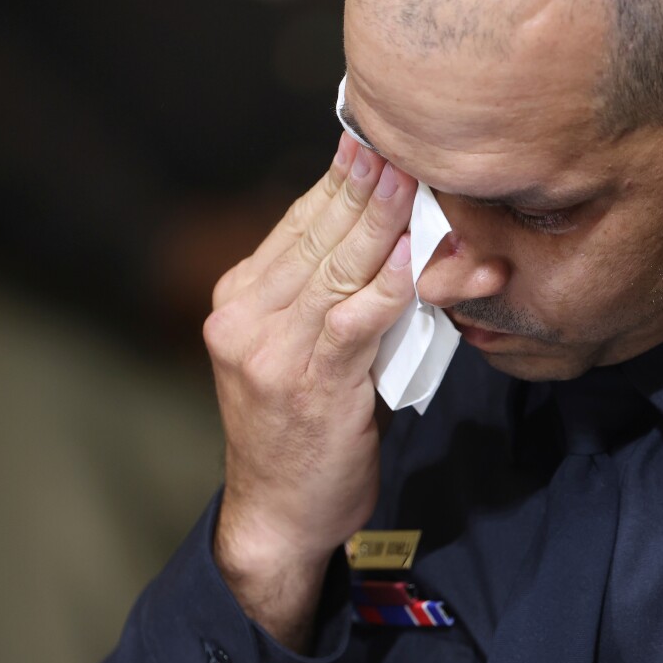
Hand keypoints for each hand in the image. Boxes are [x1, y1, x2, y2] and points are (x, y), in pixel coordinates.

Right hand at [204, 134, 416, 647]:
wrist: (276, 518)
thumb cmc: (300, 436)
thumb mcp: (301, 356)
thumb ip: (328, 302)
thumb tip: (385, 247)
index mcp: (240, 300)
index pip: (297, 226)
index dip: (341, 183)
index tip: (376, 144)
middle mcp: (245, 317)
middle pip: (316, 235)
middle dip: (367, 187)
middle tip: (406, 144)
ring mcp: (271, 351)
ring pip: (338, 268)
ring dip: (387, 224)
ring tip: (422, 183)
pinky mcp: (308, 384)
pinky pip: (355, 320)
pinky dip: (391, 286)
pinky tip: (419, 256)